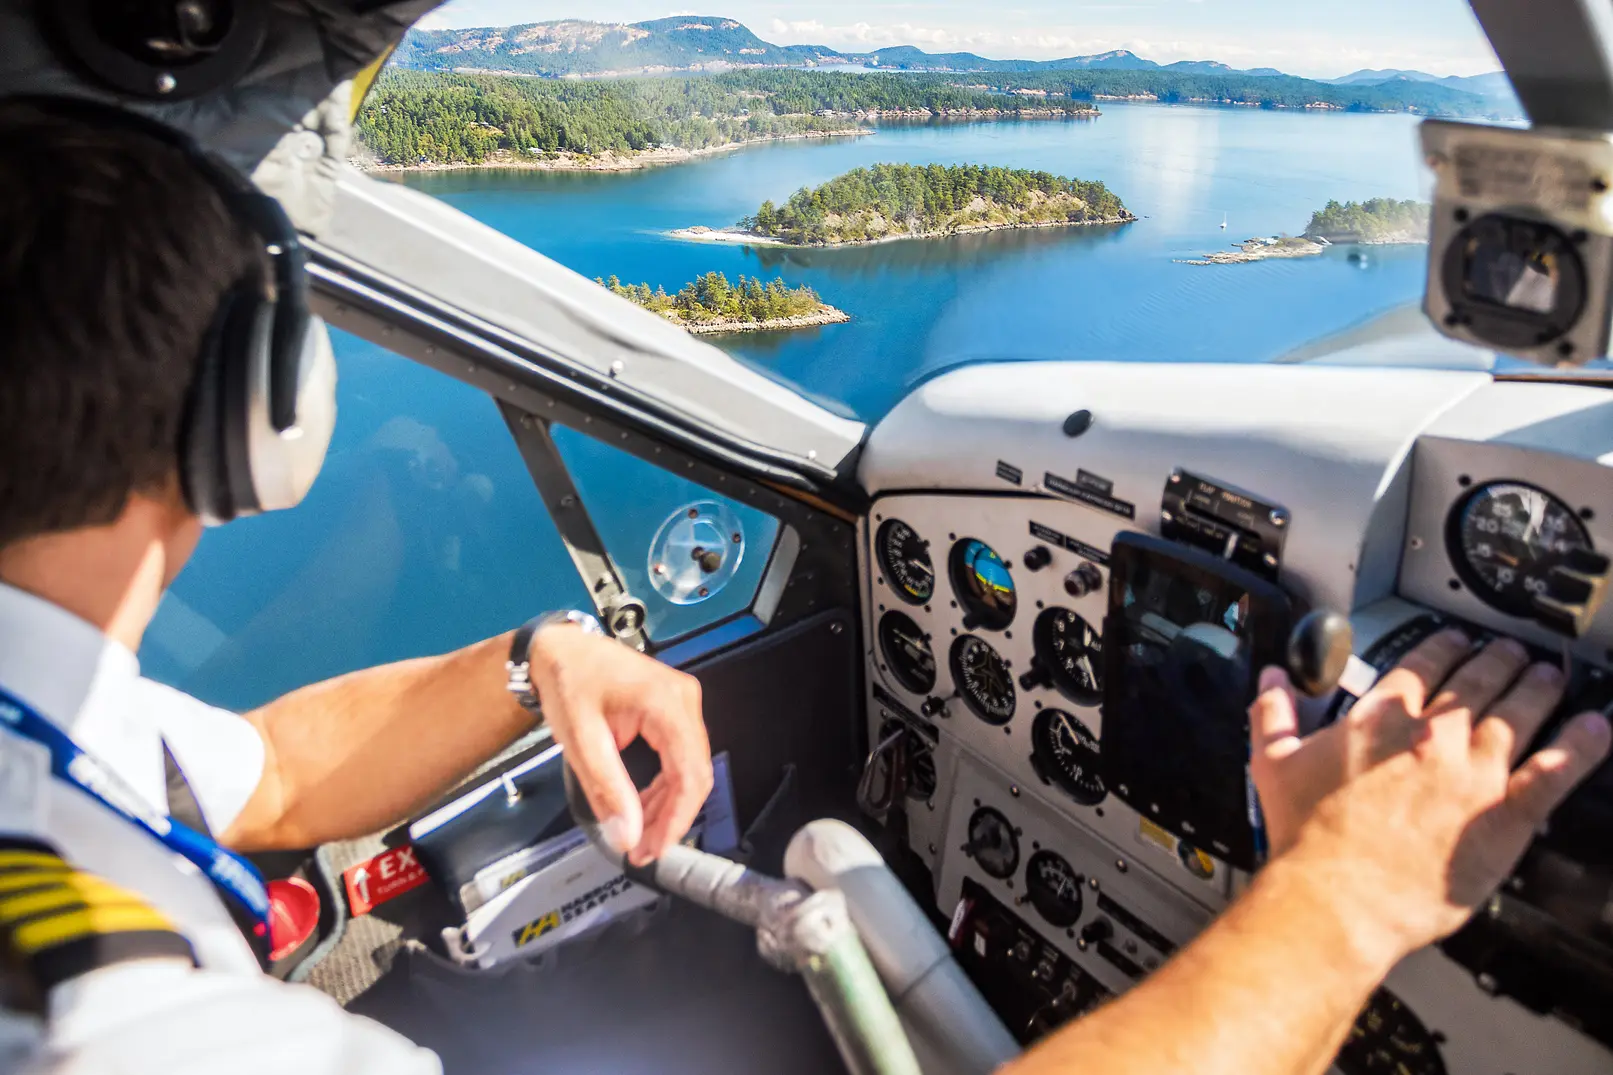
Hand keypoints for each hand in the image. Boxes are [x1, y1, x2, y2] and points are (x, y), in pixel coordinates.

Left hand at [526, 624, 712, 865]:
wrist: (560, 650)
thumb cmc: (568, 682)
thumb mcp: (581, 739)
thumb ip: (606, 789)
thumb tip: (627, 836)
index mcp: (667, 704)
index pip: (690, 775)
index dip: (676, 820)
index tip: (652, 850)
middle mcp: (685, 701)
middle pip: (695, 775)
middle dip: (670, 818)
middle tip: (641, 850)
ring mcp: (683, 704)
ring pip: (689, 770)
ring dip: (667, 806)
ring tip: (638, 835)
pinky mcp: (674, 711)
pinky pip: (679, 758)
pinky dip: (663, 787)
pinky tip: (642, 806)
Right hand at [1250, 629, 1609, 958]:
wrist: (1337, 896)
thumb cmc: (1306, 836)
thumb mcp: (1273, 763)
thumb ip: (1273, 712)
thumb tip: (1272, 680)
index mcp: (1381, 717)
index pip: (1424, 663)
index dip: (1445, 644)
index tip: (1455, 640)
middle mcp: (1433, 735)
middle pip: (1478, 680)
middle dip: (1499, 660)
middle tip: (1511, 652)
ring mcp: (1474, 772)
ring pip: (1520, 713)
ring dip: (1539, 688)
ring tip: (1550, 677)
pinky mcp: (1505, 814)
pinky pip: (1555, 771)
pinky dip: (1580, 746)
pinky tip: (1595, 729)